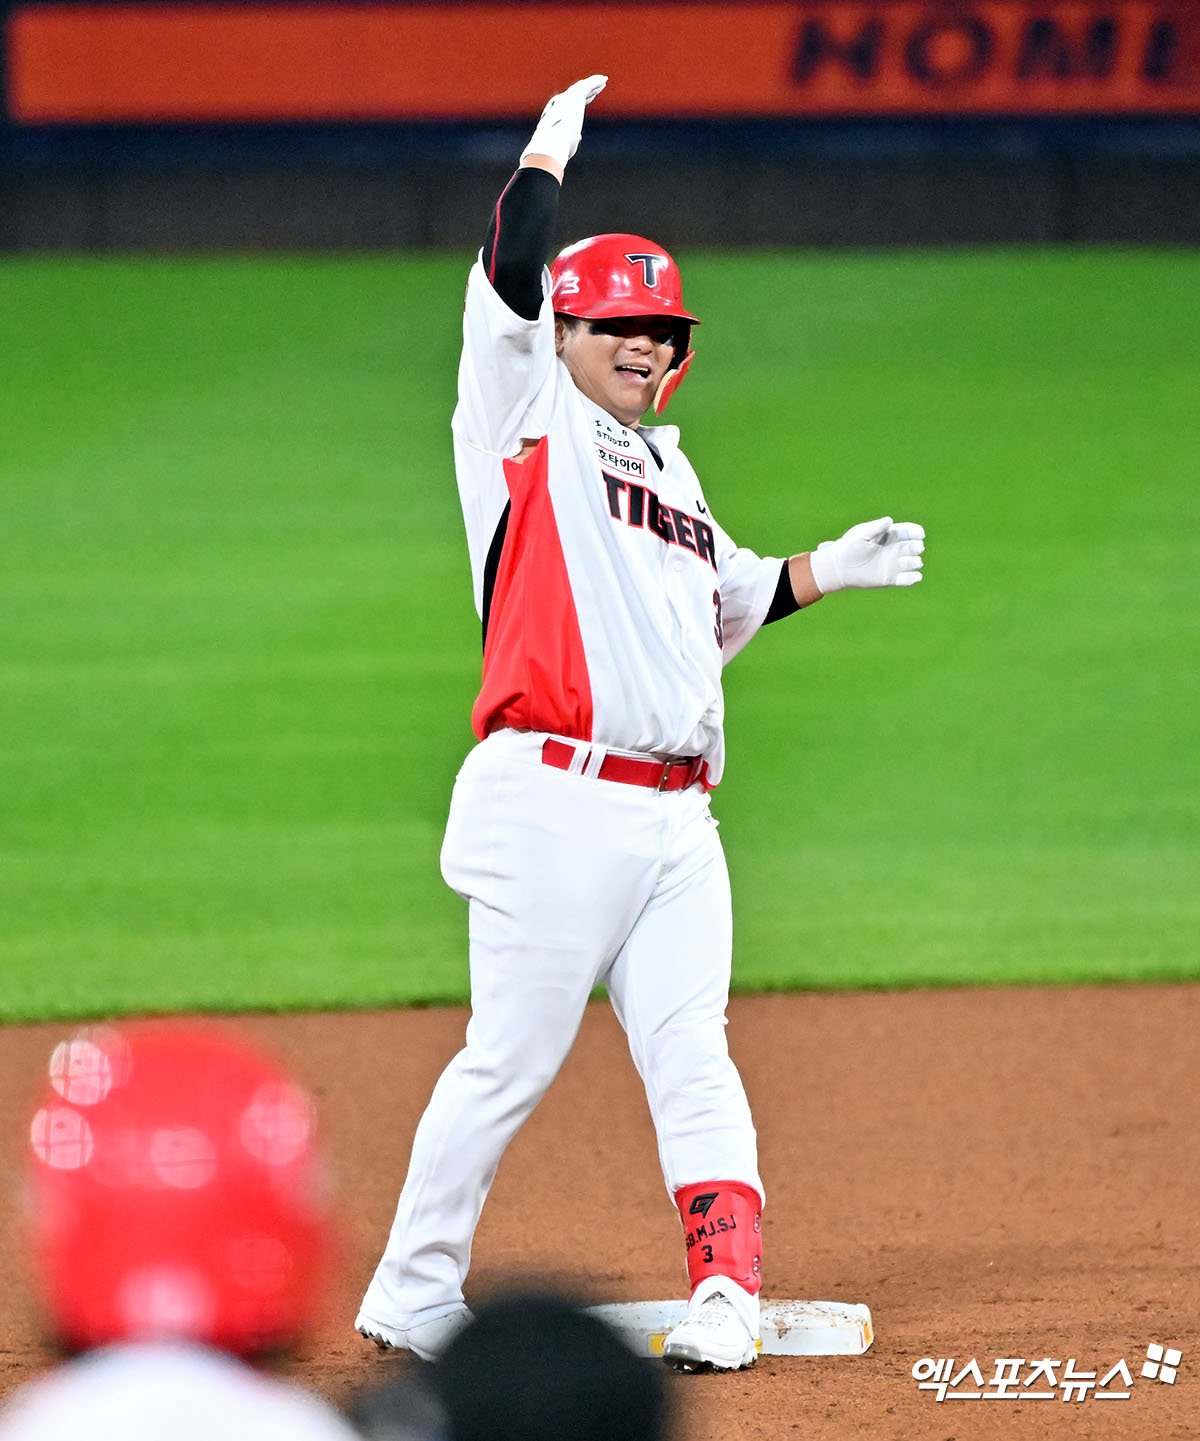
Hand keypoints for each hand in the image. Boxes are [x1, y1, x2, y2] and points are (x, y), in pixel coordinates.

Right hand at [519, 75, 607, 170]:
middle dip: (588, 91)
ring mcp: (568, 97)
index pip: (573, 104)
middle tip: (597, 88)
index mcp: (559, 113)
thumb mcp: (566, 143)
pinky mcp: (575, 95)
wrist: (551, 144)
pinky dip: (595, 81)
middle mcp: (562, 103)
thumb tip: (578, 138)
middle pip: (578, 94)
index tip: (591, 97)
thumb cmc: (557, 148)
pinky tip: (604, 79)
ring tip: (603, 81)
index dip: (583, 100)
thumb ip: (572, 139)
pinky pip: (587, 85)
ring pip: (583, 88)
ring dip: (593, 85)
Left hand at [808, 517, 924, 593]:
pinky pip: (906, 579)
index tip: (920, 534)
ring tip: (914, 562)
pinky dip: (913, 578)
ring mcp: (893, 564)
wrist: (839, 567)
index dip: (916, 532)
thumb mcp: (861, 534)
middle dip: (917, 547)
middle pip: (914, 547)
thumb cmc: (849, 547)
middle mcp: (894, 549)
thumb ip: (876, 528)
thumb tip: (889, 520)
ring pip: (913, 563)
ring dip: (915, 562)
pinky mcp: (890, 579)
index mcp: (889, 535)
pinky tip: (915, 576)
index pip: (908, 532)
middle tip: (916, 548)